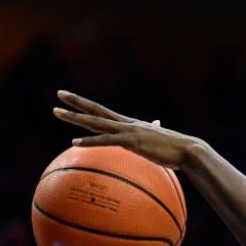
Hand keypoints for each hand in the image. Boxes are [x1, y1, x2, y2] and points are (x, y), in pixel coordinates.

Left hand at [52, 91, 203, 169]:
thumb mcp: (160, 141)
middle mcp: (127, 124)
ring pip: (97, 122)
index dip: (89, 106)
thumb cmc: (176, 150)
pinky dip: (89, 141)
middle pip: (97, 111)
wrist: (188, 151)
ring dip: (76, 118)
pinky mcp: (132, 142)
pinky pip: (106, 141)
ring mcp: (129, 132)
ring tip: (57, 112)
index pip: (105, 113)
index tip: (73, 99)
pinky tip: (74, 142)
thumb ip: (153, 135)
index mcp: (132, 125)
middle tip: (59, 94)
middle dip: (77, 102)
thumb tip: (155, 126)